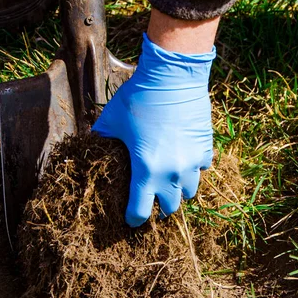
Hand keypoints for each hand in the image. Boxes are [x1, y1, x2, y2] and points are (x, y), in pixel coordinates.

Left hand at [92, 33, 214, 226]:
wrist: (173, 78)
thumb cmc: (140, 99)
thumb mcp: (112, 120)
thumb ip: (102, 140)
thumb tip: (92, 147)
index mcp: (146, 171)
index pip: (140, 211)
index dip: (133, 218)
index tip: (130, 219)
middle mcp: (172, 173)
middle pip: (170, 207)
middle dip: (160, 206)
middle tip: (152, 198)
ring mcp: (192, 162)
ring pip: (190, 191)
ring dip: (179, 190)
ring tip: (171, 181)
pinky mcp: (205, 149)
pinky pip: (202, 169)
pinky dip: (194, 169)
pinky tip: (184, 158)